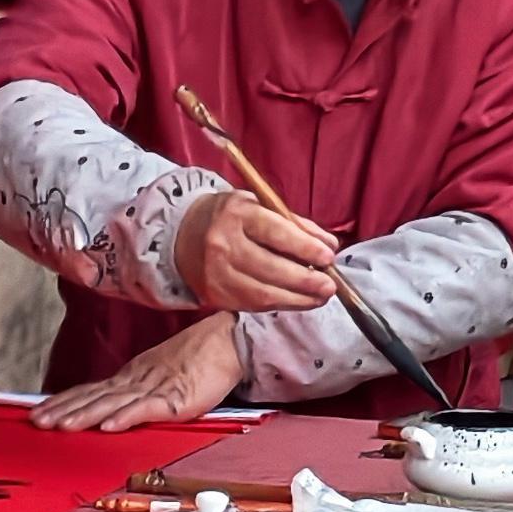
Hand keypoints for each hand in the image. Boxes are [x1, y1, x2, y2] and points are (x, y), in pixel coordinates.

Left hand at [31, 313, 249, 428]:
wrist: (226, 341)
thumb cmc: (197, 359)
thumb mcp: (158, 375)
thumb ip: (136, 392)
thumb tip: (113, 408)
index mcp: (130, 376)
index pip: (89, 390)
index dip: (62, 401)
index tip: (37, 411)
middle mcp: (135, 380)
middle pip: (93, 397)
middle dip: (63, 410)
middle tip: (36, 421)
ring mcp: (153, 388)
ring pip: (112, 404)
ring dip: (85, 415)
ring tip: (62, 426)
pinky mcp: (175, 398)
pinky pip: (146, 409)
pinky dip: (125, 417)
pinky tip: (108, 427)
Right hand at [174, 186, 342, 316]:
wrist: (182, 235)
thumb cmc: (232, 218)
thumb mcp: (260, 206)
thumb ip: (295, 224)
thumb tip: (329, 246)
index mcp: (236, 213)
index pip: (275, 232)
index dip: (304, 247)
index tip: (328, 257)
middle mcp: (222, 244)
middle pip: (270, 268)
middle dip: (306, 280)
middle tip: (330, 285)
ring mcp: (217, 273)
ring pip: (264, 293)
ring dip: (299, 298)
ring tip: (321, 296)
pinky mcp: (216, 295)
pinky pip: (255, 305)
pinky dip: (282, 304)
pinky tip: (299, 300)